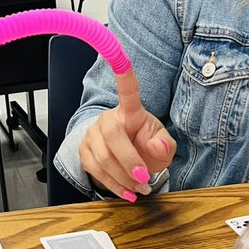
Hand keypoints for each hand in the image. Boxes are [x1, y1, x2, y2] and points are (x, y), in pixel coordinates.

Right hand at [78, 67, 175, 201]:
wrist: (127, 158)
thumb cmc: (146, 145)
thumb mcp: (163, 145)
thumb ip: (164, 146)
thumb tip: (156, 146)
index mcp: (130, 110)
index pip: (127, 89)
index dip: (124, 74)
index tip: (121, 57)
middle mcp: (108, 119)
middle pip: (112, 136)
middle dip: (130, 161)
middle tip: (146, 179)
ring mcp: (92, 135)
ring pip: (103, 158)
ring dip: (124, 179)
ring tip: (140, 188)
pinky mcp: (84, 151)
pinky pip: (95, 171)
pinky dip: (113, 186)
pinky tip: (126, 192)